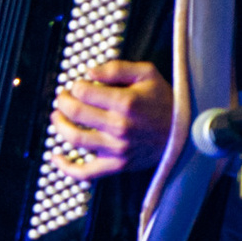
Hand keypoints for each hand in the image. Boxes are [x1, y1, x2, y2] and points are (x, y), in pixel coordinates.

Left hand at [48, 60, 173, 178]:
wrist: (185, 132)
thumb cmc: (164, 101)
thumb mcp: (147, 74)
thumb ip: (117, 68)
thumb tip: (90, 72)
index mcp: (125, 103)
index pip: (84, 92)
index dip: (75, 86)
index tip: (77, 85)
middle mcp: (119, 127)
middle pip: (75, 113)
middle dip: (63, 102)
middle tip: (63, 98)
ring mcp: (117, 148)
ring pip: (75, 138)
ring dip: (60, 126)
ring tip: (58, 117)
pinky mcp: (118, 165)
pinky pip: (86, 172)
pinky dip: (67, 167)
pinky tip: (56, 157)